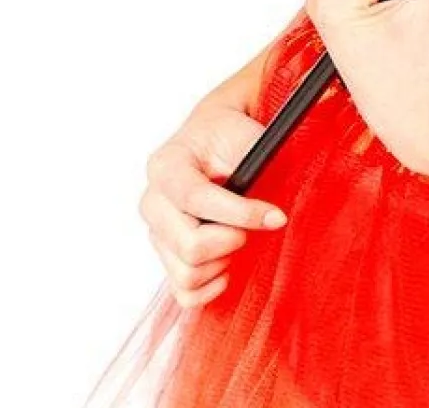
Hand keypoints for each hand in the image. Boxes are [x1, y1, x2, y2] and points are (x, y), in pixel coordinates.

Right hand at [140, 100, 289, 308]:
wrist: (213, 139)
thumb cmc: (229, 136)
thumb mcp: (245, 136)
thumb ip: (257, 166)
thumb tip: (274, 211)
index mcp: (166, 165)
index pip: (195, 198)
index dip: (240, 213)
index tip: (275, 217)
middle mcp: (153, 202)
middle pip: (189, 245)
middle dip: (232, 239)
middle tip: (254, 225)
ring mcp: (156, 233)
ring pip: (188, 273)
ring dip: (223, 260)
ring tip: (239, 235)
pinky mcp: (165, 258)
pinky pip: (184, 293)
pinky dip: (211, 286)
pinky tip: (228, 262)